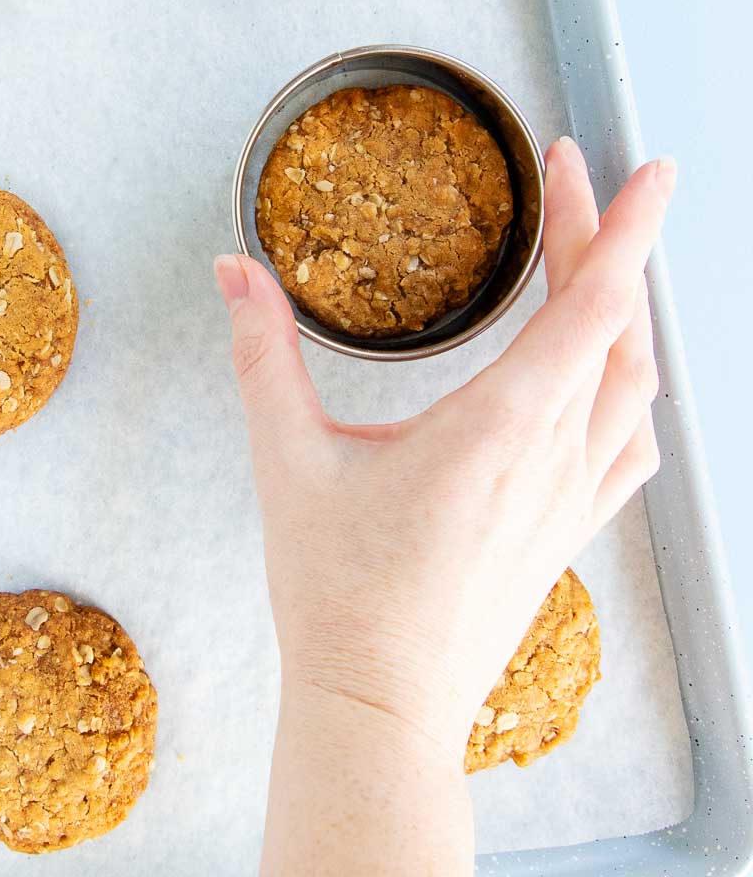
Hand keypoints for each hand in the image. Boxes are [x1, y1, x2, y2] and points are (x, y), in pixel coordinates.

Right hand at [214, 137, 674, 762]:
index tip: (640, 168)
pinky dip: (635, 389)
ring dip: (626, 307)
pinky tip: (616, 381)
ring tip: (598, 258)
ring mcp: (571, 499)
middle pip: (617, 323)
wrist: (379, 708)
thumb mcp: (288, 460)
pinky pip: (631, 446)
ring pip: (636, 382)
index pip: (594, 301)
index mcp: (501, 426)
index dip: (620, 223)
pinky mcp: (568, 533)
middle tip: (573, 178)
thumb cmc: (339, 595)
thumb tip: (237, 272)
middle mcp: (555, 457)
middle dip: (605, 237)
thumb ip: (264, 354)